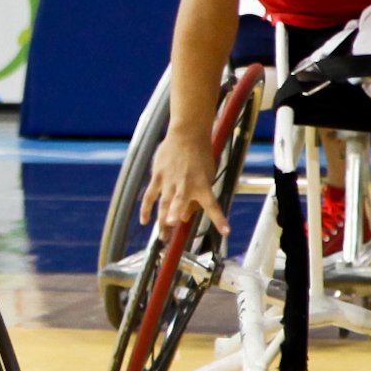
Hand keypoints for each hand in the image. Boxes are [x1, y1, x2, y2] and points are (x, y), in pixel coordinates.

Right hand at [138, 124, 227, 240]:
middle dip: (174, 216)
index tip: (226, 231)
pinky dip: (146, 208)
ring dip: (162, 220)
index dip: (219, 219)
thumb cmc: (201, 154)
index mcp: (202, 185)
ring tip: (163, 236)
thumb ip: (199, 196)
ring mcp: (170, 181)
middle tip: (171, 229)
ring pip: (163, 203)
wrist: (188, 133)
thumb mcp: (208, 174)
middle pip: (179, 204)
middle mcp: (186, 185)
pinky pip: (150, 195)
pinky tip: (144, 220)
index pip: (213, 206)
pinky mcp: (158, 176)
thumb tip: (186, 215)